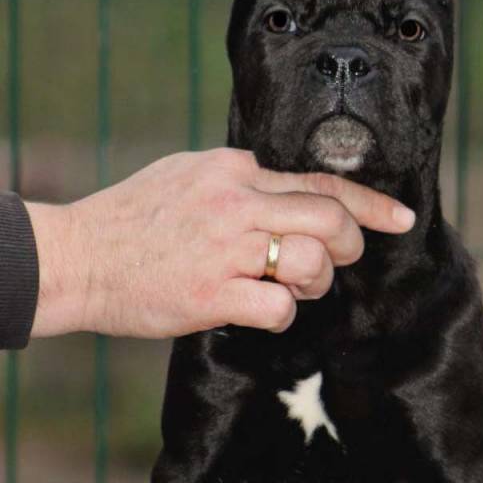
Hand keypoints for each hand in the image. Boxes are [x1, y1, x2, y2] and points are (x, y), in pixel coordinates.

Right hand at [26, 149, 414, 338]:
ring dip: (314, 284)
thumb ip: (240, 178)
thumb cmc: (133, 219)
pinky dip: (282, 313)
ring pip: (313, 264)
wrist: (80, 256)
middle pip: (330, 221)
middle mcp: (235, 202)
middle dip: (349, 246)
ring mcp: (225, 248)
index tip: (402, 219)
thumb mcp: (186, 174)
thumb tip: (288, 191)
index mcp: (233, 168)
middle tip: (334, 263)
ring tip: (290, 288)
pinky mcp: (212, 293)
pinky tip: (258, 309)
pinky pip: (280, 307)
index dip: (370, 204)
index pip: (319, 182)